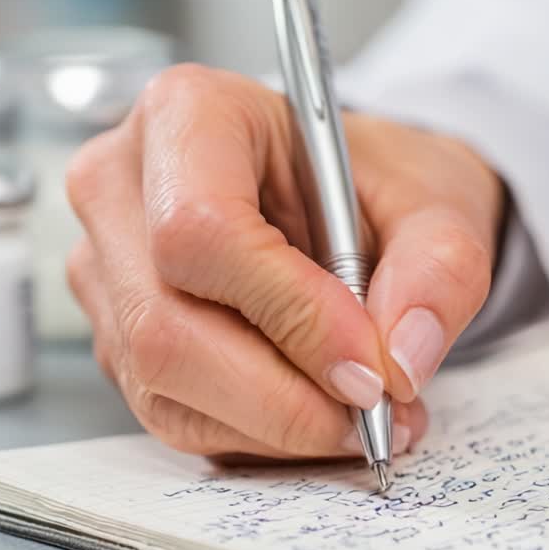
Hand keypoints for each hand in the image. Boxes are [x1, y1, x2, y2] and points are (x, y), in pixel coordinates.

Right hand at [66, 64, 503, 458]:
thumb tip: (403, 360)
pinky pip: (174, 414)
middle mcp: (122, 187)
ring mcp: (106, 268)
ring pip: (164, 384)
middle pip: (166, 326)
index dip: (290, 315)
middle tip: (378, 412)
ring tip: (371, 417)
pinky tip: (324, 417)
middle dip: (284, 396)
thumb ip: (440, 270)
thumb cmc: (383, 183)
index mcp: (190, 113)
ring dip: (279, 426)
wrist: (357, 201)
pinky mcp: (119, 337)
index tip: (371, 367)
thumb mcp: (441, 203)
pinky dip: (261, 436)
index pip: (201, 230)